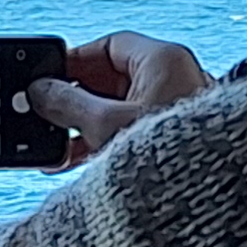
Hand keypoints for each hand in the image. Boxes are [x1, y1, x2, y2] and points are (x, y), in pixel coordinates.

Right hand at [26, 30, 214, 169]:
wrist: (205, 200)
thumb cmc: (169, 156)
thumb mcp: (104, 124)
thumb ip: (66, 103)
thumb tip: (41, 92)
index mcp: (165, 61)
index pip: (110, 46)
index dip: (74, 60)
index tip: (47, 77)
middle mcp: (176, 80)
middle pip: (113, 79)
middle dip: (76, 99)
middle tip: (47, 113)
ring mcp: (177, 111)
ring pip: (120, 108)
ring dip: (85, 125)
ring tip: (57, 147)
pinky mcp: (175, 141)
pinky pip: (131, 131)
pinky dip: (104, 141)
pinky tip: (76, 160)